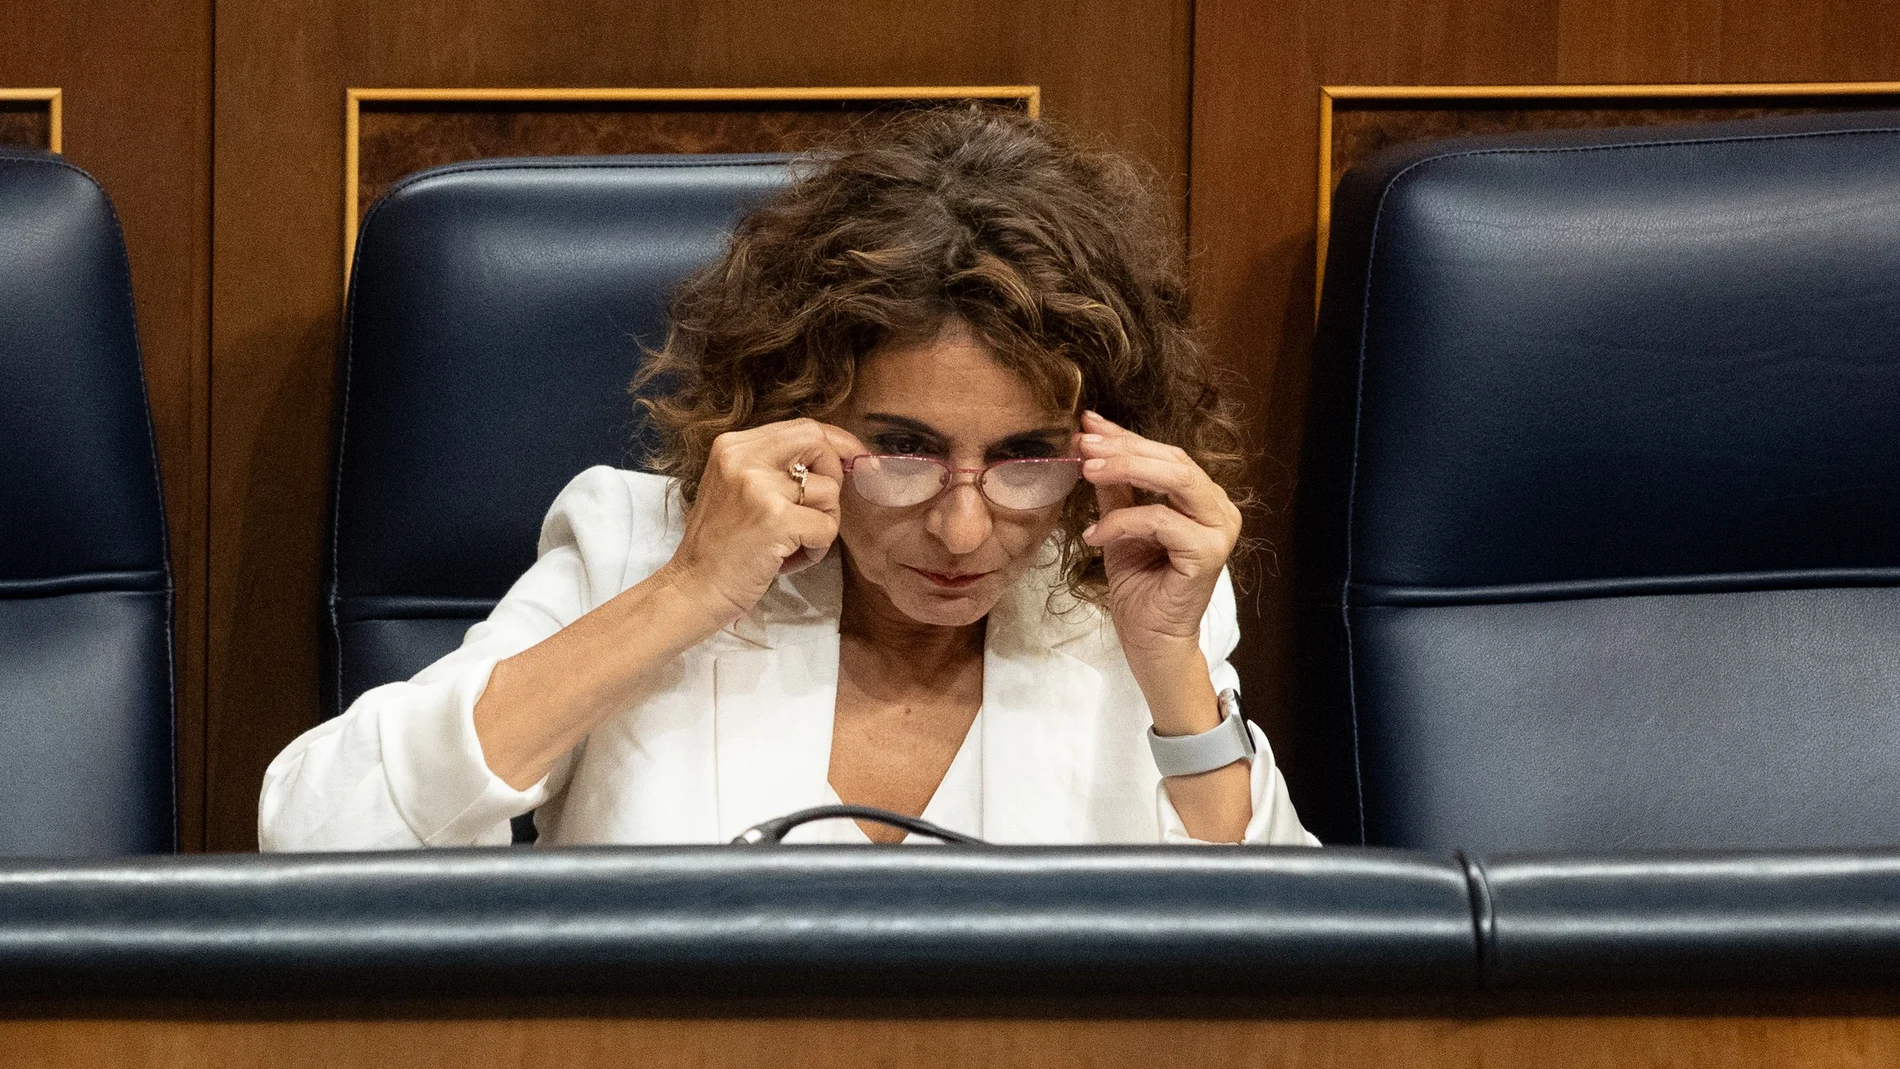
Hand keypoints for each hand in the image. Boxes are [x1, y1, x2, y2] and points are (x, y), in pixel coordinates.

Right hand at [657, 418, 865, 630]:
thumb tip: (835, 456)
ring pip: (829, 491)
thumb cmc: (718, 546)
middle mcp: (743, 458)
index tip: (853, 461)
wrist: (691, 589)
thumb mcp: (735, 489)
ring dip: (823, 523)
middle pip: (819, 443)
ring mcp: (759, 488)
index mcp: (732, 446)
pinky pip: (827, 527)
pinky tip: (791, 559)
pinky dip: (817, 548)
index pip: (802, 426)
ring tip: (793, 543)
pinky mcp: (775, 520)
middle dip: (834, 477)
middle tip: (817, 510)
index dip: (835, 443)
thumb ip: (773, 468)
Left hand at [1078, 410, 1241, 667]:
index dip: (1126, 437)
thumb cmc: (1140, 586)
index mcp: (1202, 498)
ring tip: (1087, 471)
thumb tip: (1090, 443)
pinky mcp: (1208, 553)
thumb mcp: (1120, 526)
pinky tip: (1094, 534)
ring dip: (1126, 469)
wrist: (1150, 639)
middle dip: (1124, 448)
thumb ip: (1114, 488)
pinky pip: (1161, 521)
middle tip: (1084, 445)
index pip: (1166, 455)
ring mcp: (1219, 530)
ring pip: (1176, 479)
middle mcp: (1218, 508)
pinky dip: (1122, 522)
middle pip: (1174, 460)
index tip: (1087, 425)